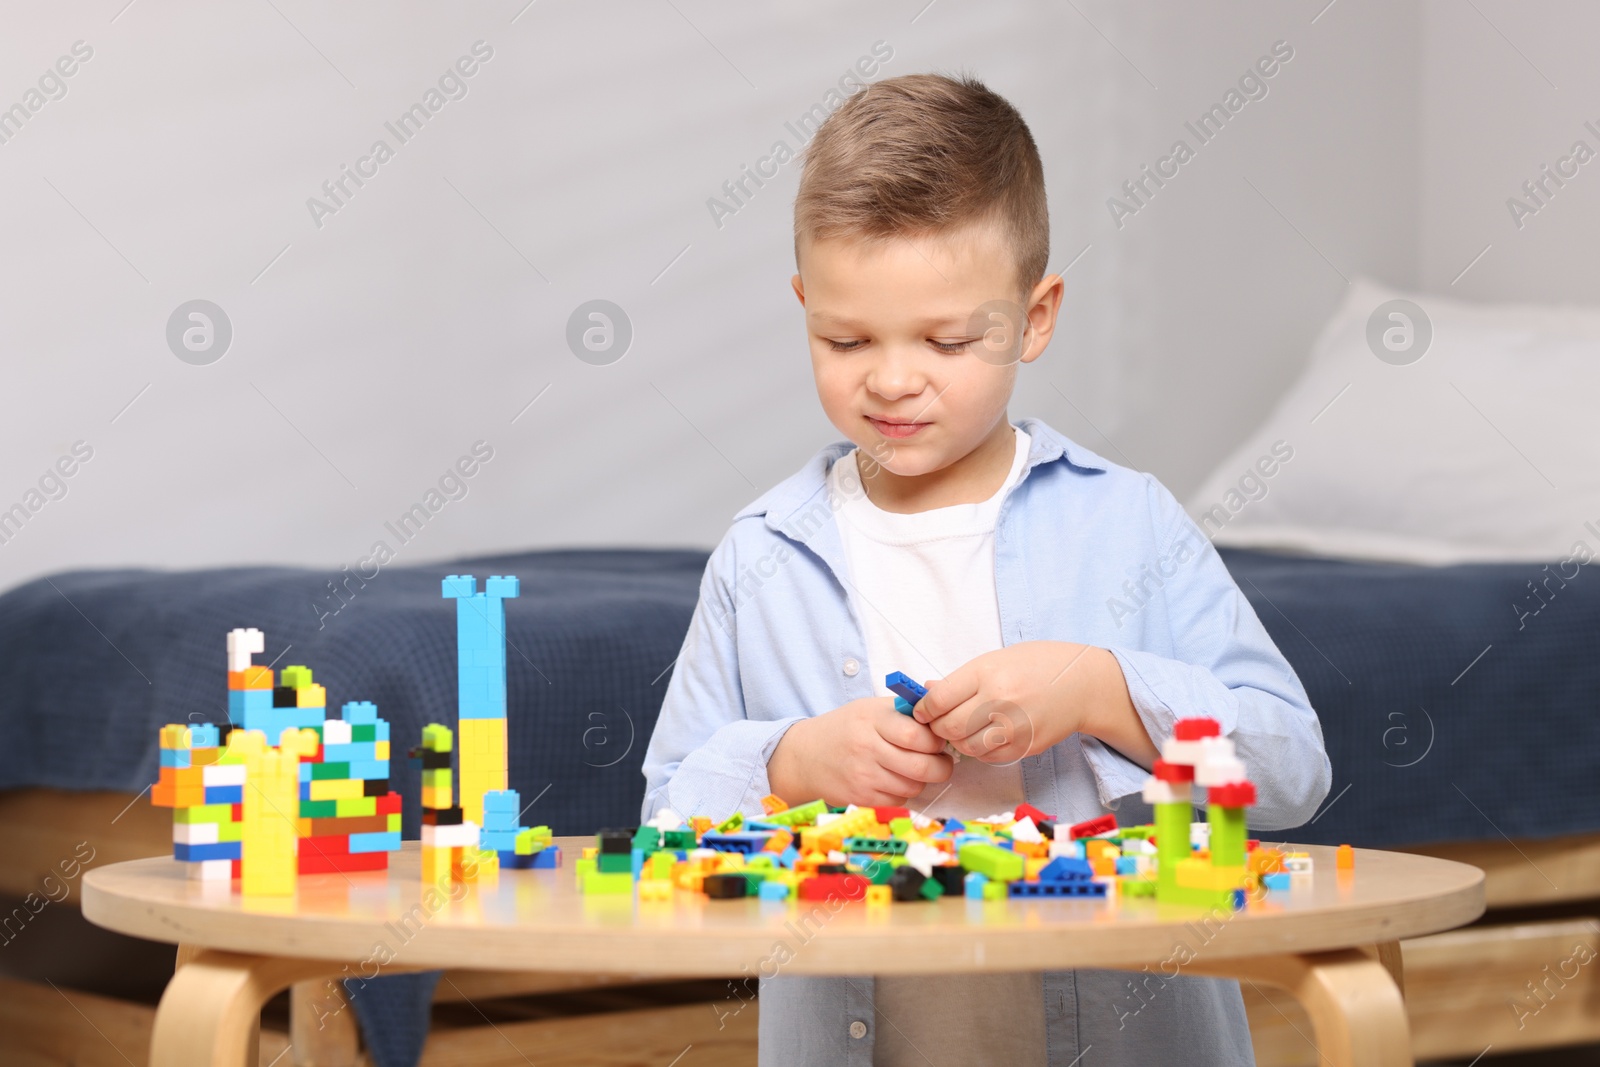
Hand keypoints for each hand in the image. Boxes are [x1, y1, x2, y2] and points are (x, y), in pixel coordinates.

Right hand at [767, 697, 953, 807]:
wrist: (805, 756)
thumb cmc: (845, 729)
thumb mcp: (869, 708)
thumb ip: (903, 711)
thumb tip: (941, 715)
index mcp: (872, 719)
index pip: (917, 735)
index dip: (936, 740)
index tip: (937, 739)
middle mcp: (867, 747)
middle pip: (922, 766)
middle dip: (940, 766)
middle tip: (940, 761)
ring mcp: (863, 776)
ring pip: (913, 786)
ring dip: (921, 780)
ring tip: (913, 769)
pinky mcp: (860, 798)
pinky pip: (899, 801)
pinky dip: (903, 793)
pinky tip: (893, 780)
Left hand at [914, 642, 1141, 763]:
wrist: (1082, 683)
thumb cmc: (1037, 665)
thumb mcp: (995, 660)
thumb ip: (960, 679)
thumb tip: (926, 692)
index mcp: (987, 672)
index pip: (939, 699)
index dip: (924, 709)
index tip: (922, 711)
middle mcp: (999, 700)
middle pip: (949, 726)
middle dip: (937, 727)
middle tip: (940, 723)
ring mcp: (1014, 727)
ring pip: (966, 747)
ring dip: (958, 741)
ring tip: (964, 729)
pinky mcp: (1025, 747)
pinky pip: (988, 757)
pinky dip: (980, 750)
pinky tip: (986, 736)